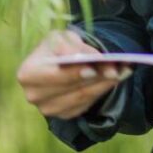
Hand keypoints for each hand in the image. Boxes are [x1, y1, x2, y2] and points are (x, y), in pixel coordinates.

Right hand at [16, 29, 132, 118]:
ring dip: (105, 84)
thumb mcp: (63, 38)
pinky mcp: (62, 114)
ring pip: (83, 97)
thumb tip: (90, 60)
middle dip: (98, 77)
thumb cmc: (58, 46)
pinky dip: (101, 91)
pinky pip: (86, 105)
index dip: (75, 73)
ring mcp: (48, 108)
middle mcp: (34, 95)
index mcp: (28, 73)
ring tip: (123, 71)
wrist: (57, 61)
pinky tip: (114, 80)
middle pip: (72, 88)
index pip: (55, 75)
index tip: (95, 68)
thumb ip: (74, 47)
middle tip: (119, 68)